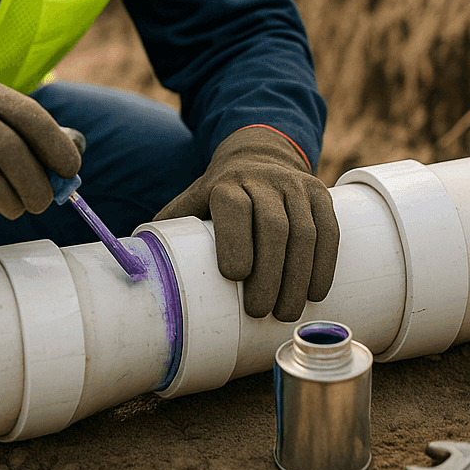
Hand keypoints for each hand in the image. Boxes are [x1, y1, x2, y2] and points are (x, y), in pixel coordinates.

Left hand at [156, 126, 338, 320]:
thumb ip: (171, 229)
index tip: (235, 277)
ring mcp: (296, 187)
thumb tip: (140, 271)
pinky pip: (329, 230)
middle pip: (274, 228)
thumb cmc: (219, 196)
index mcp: (226, 184)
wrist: (258, 157)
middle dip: (270, 274)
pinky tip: (316, 292)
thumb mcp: (192, 202)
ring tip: (287, 313)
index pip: (234, 208)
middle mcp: (264, 181)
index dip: (236, 242)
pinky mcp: (321, 194)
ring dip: (298, 277)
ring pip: (305, 233)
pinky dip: (324, 264)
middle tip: (261, 312)